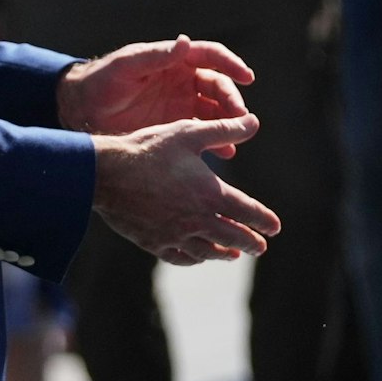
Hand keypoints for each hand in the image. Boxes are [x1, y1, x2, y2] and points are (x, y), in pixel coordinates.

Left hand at [59, 35, 253, 153]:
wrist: (81, 110)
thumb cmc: (102, 81)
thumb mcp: (126, 66)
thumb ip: (156, 56)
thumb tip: (185, 42)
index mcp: (176, 60)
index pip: (212, 56)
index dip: (231, 64)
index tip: (247, 76)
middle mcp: (185, 81)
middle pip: (219, 87)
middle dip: (232, 101)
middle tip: (239, 118)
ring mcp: (182, 106)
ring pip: (216, 112)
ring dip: (229, 123)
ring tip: (236, 138)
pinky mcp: (176, 128)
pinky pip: (202, 134)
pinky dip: (216, 142)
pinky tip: (225, 152)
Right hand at [92, 115, 282, 264]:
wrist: (106, 174)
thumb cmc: (149, 148)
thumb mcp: (190, 132)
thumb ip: (224, 129)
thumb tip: (254, 121)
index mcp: (211, 194)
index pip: (247, 212)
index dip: (263, 220)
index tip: (275, 228)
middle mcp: (197, 220)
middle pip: (231, 237)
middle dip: (249, 242)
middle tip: (261, 247)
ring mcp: (174, 234)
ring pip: (207, 251)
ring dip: (224, 253)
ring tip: (233, 255)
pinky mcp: (154, 242)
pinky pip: (180, 257)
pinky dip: (194, 258)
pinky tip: (198, 256)